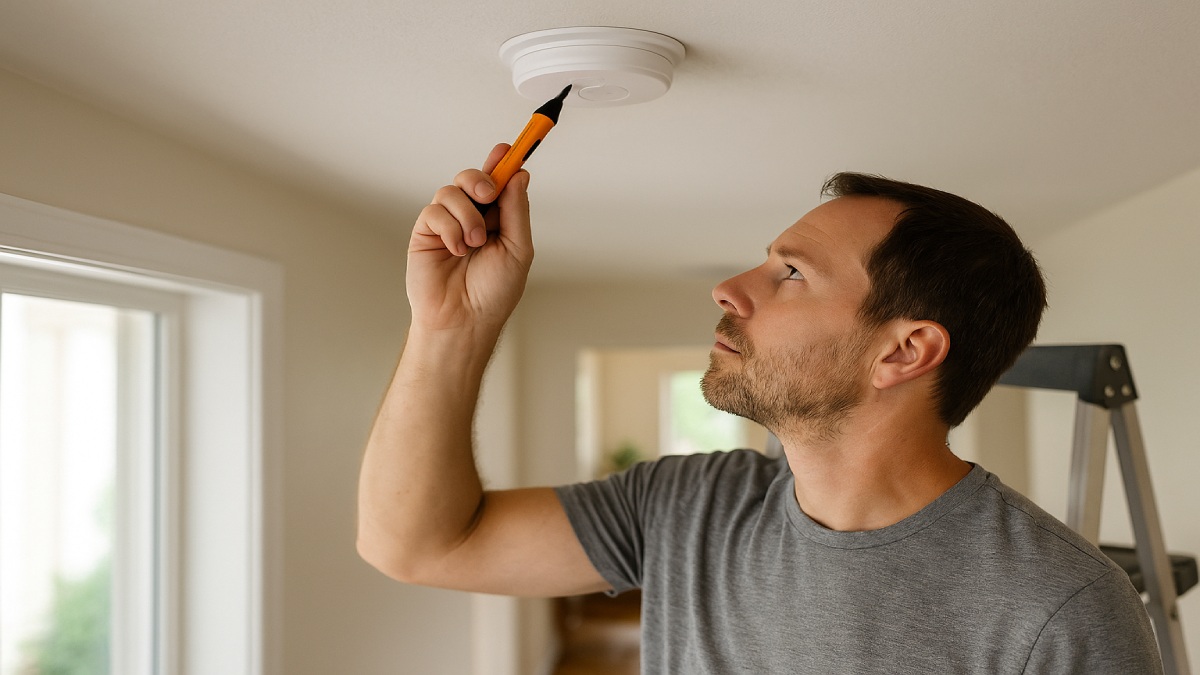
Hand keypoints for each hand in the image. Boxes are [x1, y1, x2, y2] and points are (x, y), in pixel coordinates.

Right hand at [406, 143, 533, 333]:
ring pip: (451, 191)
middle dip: (481, 179)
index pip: (499, 183)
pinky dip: (450, 228)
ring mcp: (447, 224)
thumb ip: (516, 211)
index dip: (502, 163)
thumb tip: (519, 174)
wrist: (464, 320)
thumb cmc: (493, 292)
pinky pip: (435, 211)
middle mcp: (472, 217)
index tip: (507, 149)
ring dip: (467, 215)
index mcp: (498, 220)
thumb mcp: (517, 249)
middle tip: (488, 194)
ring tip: (474, 243)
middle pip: (472, 178)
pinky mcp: (426, 232)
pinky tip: (456, 250)